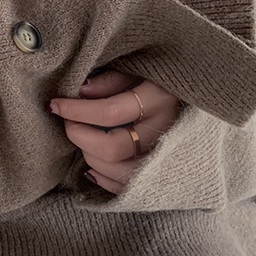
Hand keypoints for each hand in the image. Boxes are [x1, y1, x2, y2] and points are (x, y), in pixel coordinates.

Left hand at [47, 68, 184, 194]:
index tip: (55, 104)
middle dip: (79, 135)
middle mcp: (167, 132)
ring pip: (121, 172)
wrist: (200, 93)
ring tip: (80, 137)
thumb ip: (111, 79)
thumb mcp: (140, 66)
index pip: (110, 112)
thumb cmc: (161, 76)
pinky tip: (91, 166)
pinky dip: (105, 179)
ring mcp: (168, 156)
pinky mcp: (165, 173)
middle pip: (113, 148)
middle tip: (66, 120)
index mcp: (161, 99)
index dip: (76, 110)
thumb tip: (81, 90)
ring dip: (90, 157)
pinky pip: (131, 188)